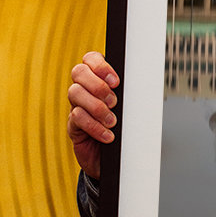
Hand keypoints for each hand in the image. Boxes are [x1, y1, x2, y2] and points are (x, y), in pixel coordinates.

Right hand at [67, 52, 119, 177]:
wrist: (115, 157)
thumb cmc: (124, 127)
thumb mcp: (128, 107)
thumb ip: (128, 93)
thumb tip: (140, 82)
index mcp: (98, 78)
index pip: (90, 58)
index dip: (100, 66)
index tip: (116, 81)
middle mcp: (84, 89)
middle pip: (78, 72)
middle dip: (98, 85)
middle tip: (114, 101)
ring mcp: (76, 105)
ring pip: (75, 93)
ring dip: (97, 107)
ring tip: (112, 121)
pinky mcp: (73, 125)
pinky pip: (77, 118)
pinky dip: (94, 126)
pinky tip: (107, 135)